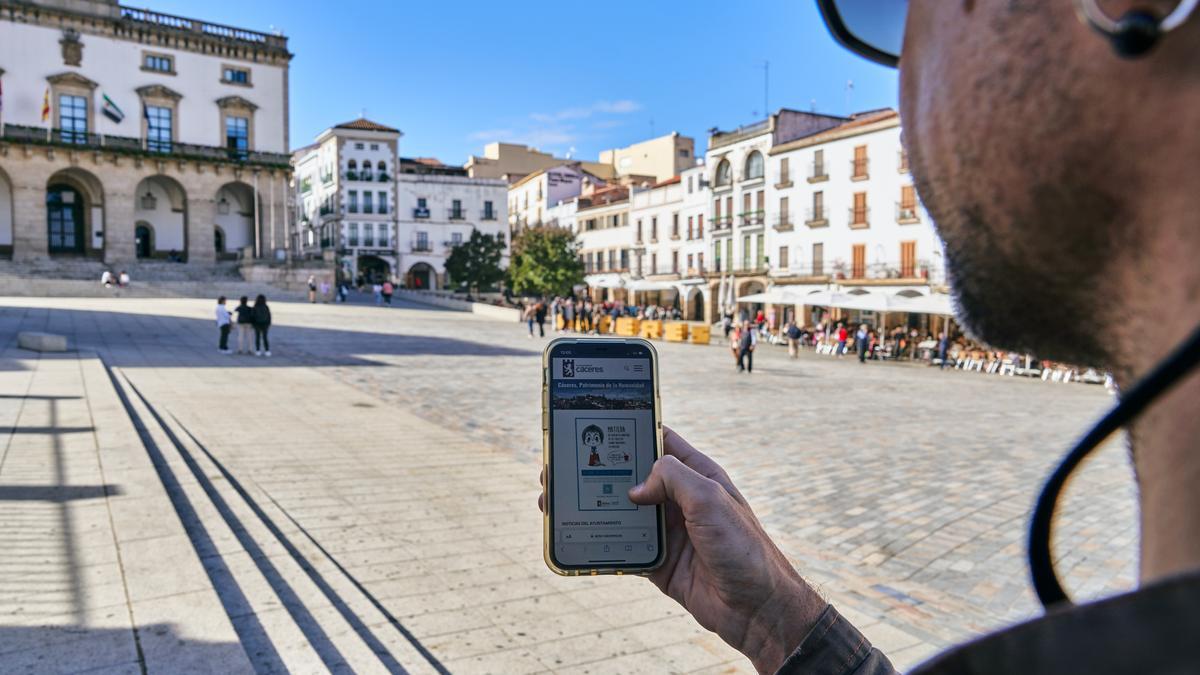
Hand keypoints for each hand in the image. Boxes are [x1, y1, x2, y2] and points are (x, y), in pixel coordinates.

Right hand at [538, 428, 826, 672]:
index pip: (658, 440)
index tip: (595, 420)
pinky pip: (621, 547)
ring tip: (554, 500)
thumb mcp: (711, 499)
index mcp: (696, 474)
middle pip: (630, 475)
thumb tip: (634, 487)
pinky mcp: (657, 561)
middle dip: (596, 469)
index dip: (629, 429)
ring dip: (590, 505)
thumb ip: (673, 479)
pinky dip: (598, 541)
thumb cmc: (745, 548)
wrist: (756, 608)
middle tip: (559, 465)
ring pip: (619, 511)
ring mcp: (666, 530)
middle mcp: (678, 499)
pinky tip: (574, 535)